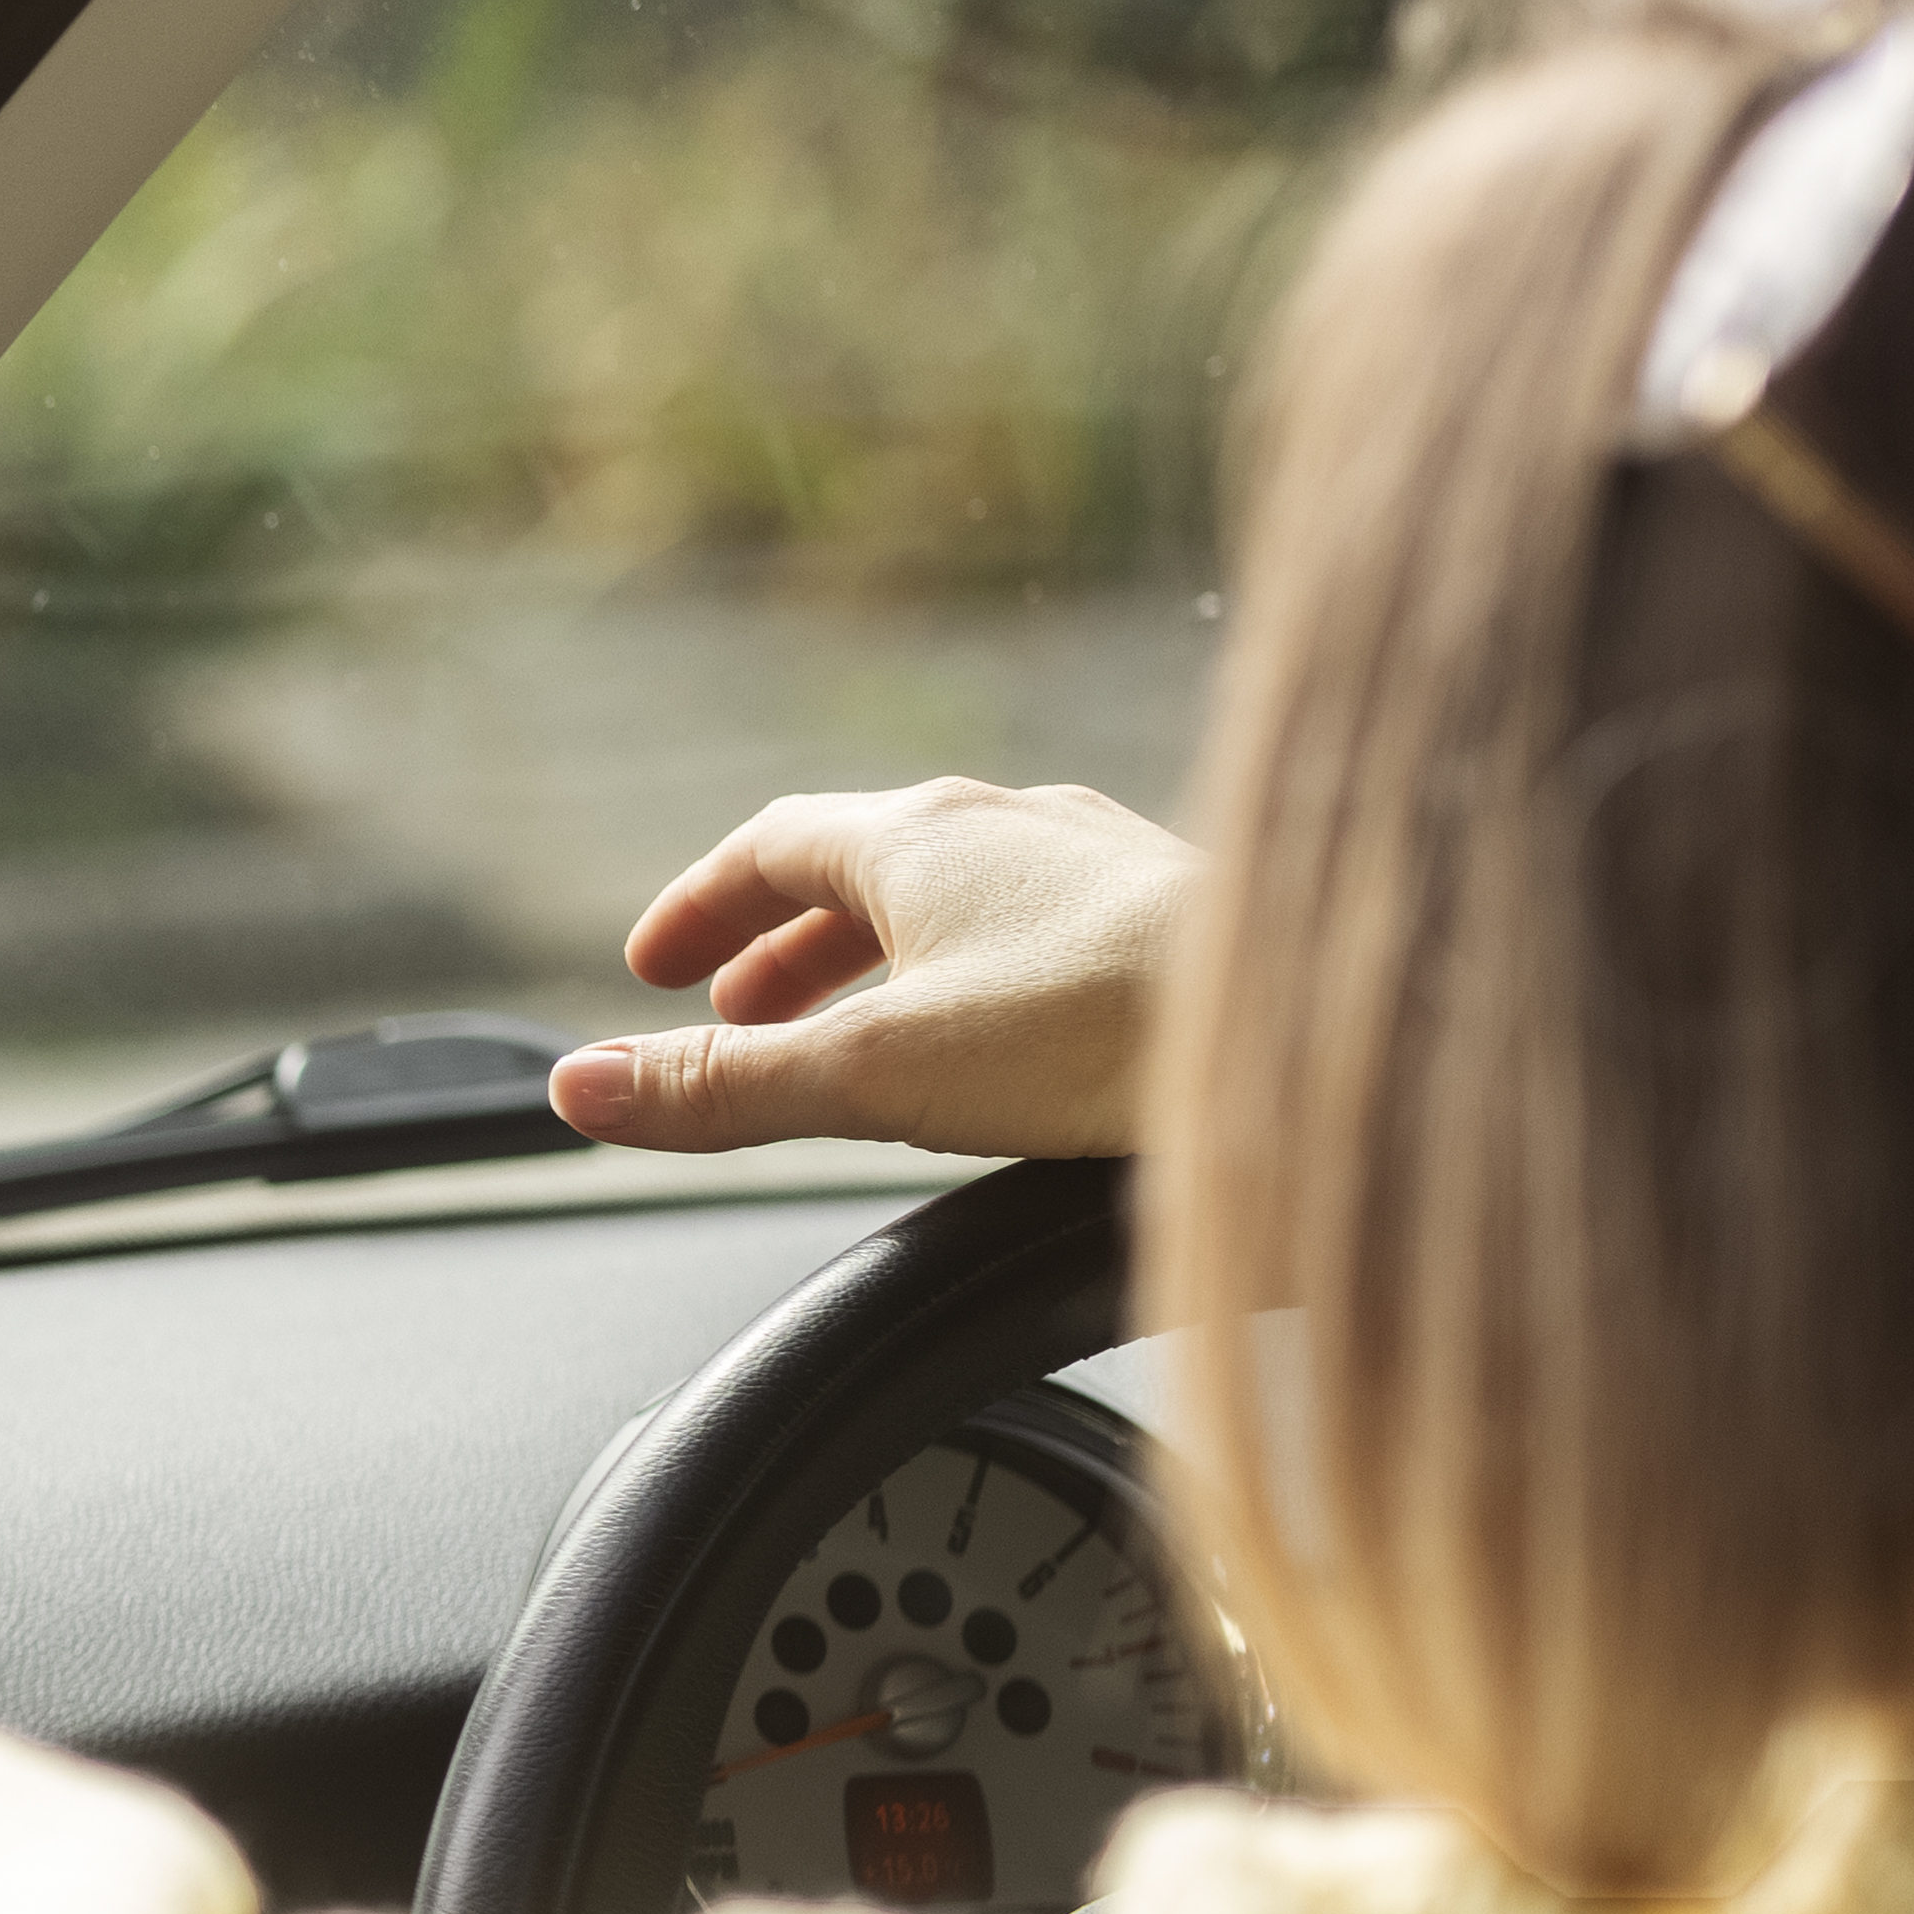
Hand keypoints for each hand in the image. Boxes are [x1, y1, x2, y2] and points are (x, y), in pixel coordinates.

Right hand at [551, 778, 1195, 1159]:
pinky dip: (980, 974)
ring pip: (961, 898)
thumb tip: (580, 1087)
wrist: (1332, 1030)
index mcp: (920, 836)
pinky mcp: (1173, 918)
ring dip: (886, 960)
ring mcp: (1102, 863)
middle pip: (863, 869)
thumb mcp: (872, 1074)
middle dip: (785, 946)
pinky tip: (1009, 1036)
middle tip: (737, 1019)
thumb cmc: (1103, 1031)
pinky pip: (1042, 927)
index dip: (700, 908)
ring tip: (863, 1034)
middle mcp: (1010, 824)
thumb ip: (722, 1089)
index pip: (770, 846)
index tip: (655, 970)